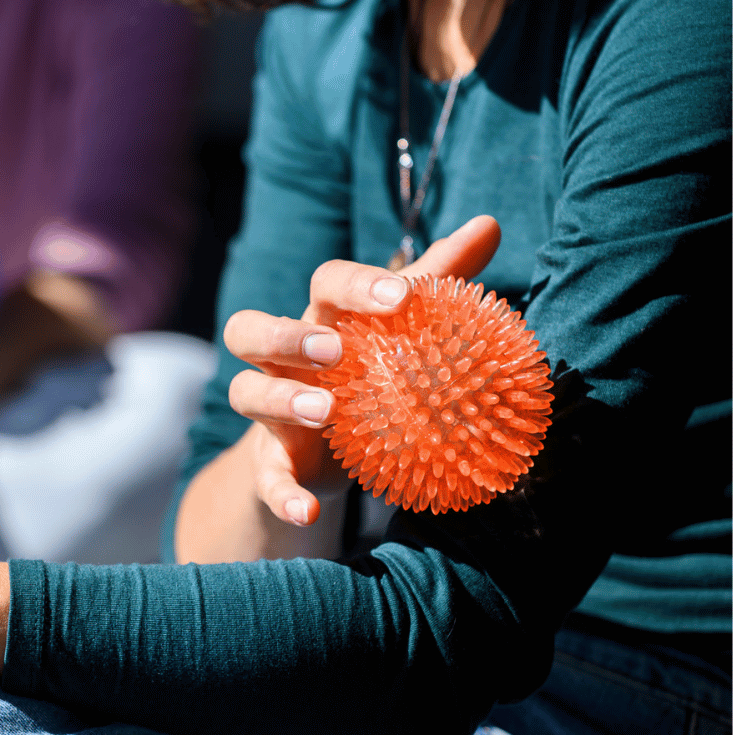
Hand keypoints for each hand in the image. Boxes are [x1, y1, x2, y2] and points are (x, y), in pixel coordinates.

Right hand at [223, 216, 501, 525]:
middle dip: (285, 333)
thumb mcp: (401, 328)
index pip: (324, 284)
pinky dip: (281, 494)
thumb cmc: (368, 372)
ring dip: (278, 398)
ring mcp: (268, 412)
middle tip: (332, 347)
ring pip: (246, 392)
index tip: (401, 296)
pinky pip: (265, 477)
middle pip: (250, 329)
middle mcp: (281, 358)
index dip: (355, 284)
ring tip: (322, 410)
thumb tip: (488, 224)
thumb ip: (439, 280)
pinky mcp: (269, 461)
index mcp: (320, 319)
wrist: (328, 452)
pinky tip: (309, 511)